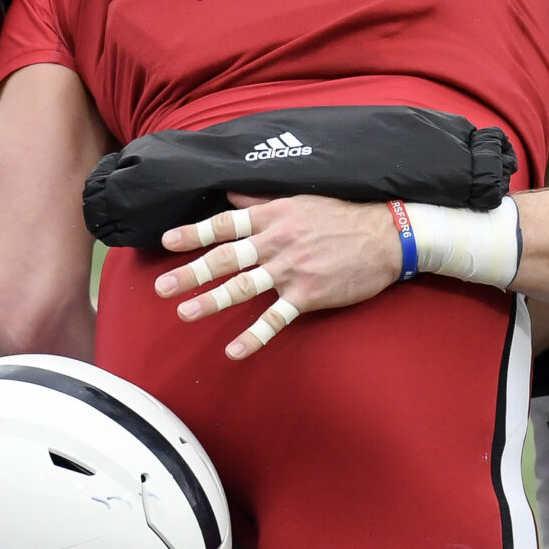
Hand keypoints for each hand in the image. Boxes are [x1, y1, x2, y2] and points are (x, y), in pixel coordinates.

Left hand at [154, 196, 400, 358]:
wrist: (387, 236)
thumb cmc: (343, 215)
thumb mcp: (300, 199)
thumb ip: (262, 202)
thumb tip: (232, 196)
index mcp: (273, 217)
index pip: (225, 223)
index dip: (195, 232)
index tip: (167, 241)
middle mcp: (277, 243)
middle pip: (225, 258)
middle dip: (191, 272)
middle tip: (161, 287)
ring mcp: (291, 270)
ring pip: (244, 287)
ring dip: (212, 301)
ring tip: (185, 312)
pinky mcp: (308, 295)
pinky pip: (276, 319)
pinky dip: (254, 336)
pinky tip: (234, 351)